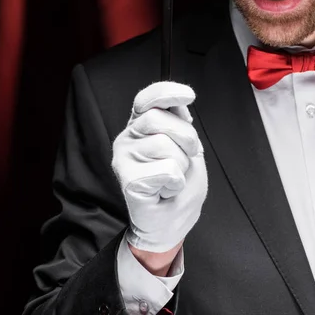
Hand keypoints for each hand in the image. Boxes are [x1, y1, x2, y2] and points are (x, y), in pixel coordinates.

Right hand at [112, 81, 207, 252]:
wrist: (170, 223)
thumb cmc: (179, 184)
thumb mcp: (187, 147)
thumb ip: (179, 123)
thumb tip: (179, 103)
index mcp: (141, 124)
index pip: (147, 98)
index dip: (167, 92)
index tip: (190, 95)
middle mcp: (128, 137)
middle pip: (158, 119)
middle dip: (185, 137)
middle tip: (187, 156)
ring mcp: (125, 158)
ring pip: (164, 146)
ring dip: (182, 164)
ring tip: (173, 178)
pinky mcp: (128, 179)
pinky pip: (167, 171)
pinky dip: (177, 182)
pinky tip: (166, 190)